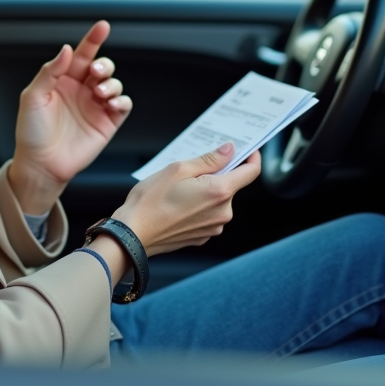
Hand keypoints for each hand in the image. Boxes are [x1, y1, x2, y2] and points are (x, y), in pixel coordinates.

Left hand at [9, 21, 132, 214]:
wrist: (41, 164)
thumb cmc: (32, 132)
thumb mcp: (32, 97)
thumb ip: (49, 71)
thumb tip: (67, 50)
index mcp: (63, 80)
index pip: (82, 55)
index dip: (93, 39)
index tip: (103, 26)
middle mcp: (81, 90)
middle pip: (103, 66)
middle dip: (103, 65)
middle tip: (94, 74)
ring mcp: (95, 106)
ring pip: (114, 83)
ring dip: (111, 83)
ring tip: (98, 93)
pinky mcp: (107, 123)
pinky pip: (123, 105)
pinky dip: (121, 100)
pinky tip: (110, 104)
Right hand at [112, 143, 259, 255]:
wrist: (132, 235)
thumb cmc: (150, 202)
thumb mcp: (177, 169)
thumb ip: (209, 160)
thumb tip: (229, 150)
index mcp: (219, 192)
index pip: (251, 172)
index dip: (252, 157)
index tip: (247, 149)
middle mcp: (222, 212)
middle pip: (232, 185)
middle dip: (218, 173)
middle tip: (192, 169)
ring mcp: (214, 227)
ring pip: (219, 200)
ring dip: (207, 190)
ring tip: (179, 188)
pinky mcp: (203, 236)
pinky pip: (209, 214)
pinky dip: (199, 205)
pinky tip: (178, 203)